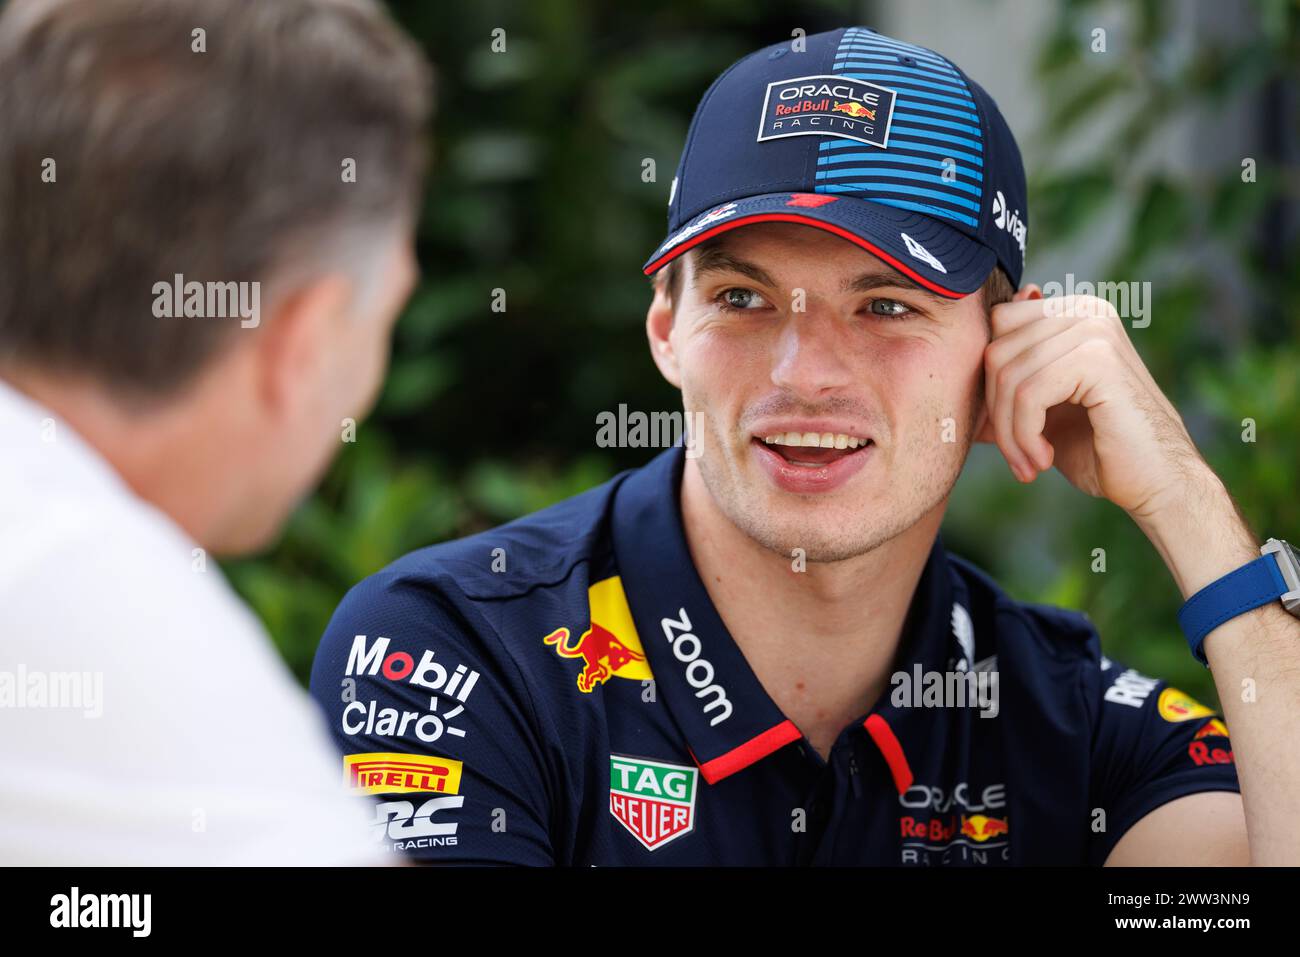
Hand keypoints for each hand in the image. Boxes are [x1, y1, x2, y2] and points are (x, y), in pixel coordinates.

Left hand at [974, 287, 1207, 519]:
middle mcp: (1085, 309)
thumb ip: (1004, 381)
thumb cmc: (1097, 449)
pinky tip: (1044, 460)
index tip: (1008, 432)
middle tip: (1018, 456)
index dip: (989, 385)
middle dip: (996, 412)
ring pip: (1008, 376)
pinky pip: (1028, 393)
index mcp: (1071, 312)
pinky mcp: (1099, 358)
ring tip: (1030, 464)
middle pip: (995, 351)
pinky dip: (1025, 436)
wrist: (1156, 483)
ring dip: (1011, 433)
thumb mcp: (1037, 410)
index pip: (994, 329)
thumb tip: (948, 363)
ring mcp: (1094, 328)